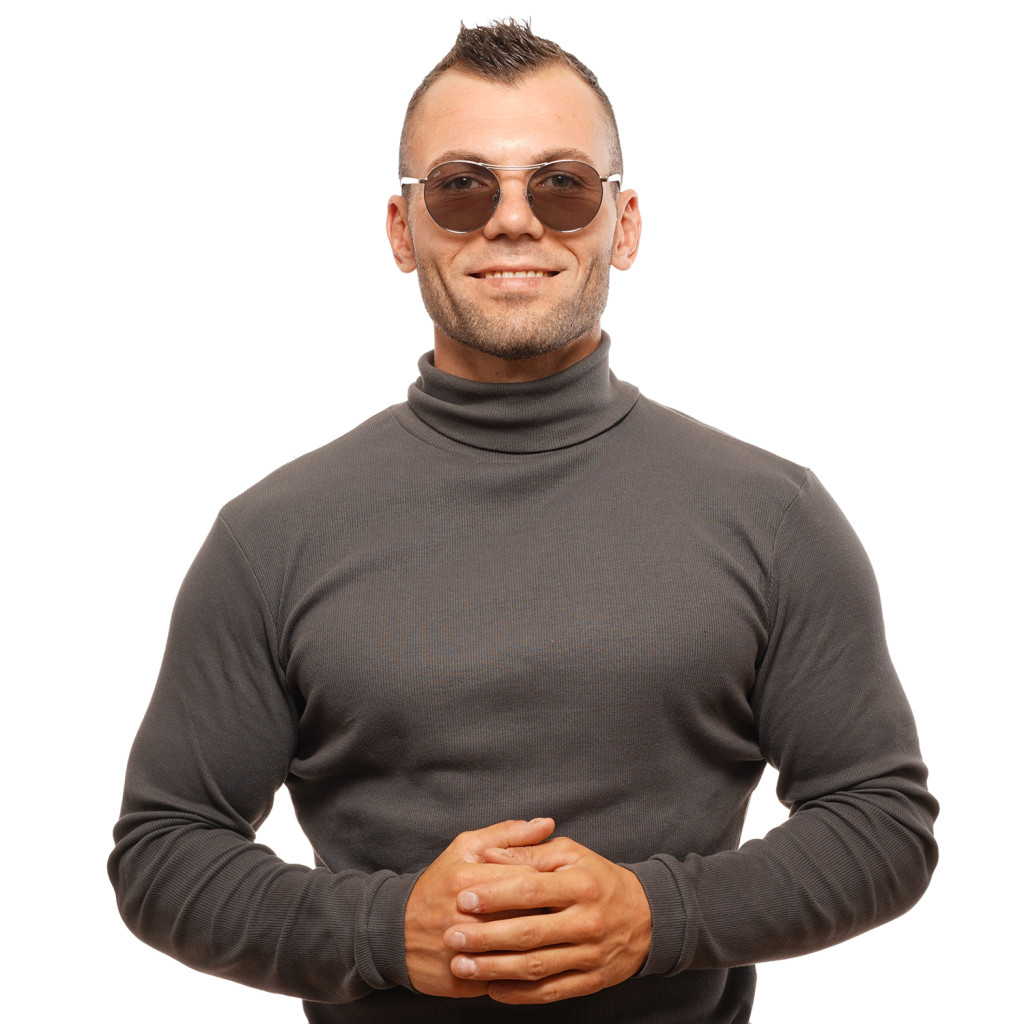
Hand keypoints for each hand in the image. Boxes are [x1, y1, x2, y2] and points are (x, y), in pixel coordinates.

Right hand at [404, 818, 554, 997]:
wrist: (393, 930)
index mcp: (467, 879)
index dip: (548, 883)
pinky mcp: (463, 980)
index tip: (556, 884)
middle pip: (527, 915)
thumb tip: (547, 824)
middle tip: (557, 909)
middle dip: (547, 912)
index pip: (528, 880)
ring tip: (545, 933)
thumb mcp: (466, 849)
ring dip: (537, 943)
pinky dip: (520, 971)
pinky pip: (505, 979)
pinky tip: (527, 960)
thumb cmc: (438, 884)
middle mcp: (464, 916)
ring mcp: (463, 950)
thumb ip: (508, 835)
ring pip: (519, 950)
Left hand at [443, 836, 651, 1003]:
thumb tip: (489, 853)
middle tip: (452, 938)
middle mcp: (586, 922)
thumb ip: (530, 853)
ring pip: (536, 967)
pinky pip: (551, 992)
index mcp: (581, 885)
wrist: (646, 917)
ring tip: (462, 966)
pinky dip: (520, 994)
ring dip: (495, 969)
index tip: (463, 898)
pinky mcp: (591, 981)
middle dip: (485, 937)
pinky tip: (493, 990)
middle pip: (529, 933)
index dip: (495, 895)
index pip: (531, 891)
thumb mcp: (571, 854)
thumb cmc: (598, 878)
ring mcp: (590, 955)